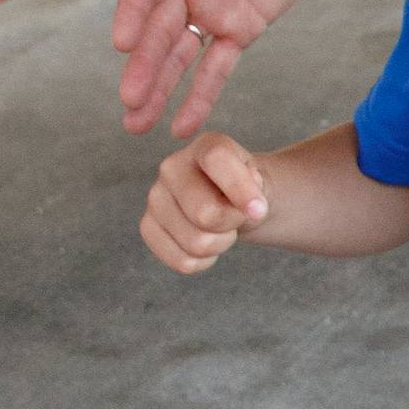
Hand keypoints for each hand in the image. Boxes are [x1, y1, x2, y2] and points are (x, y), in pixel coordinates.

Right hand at [113, 0, 355, 137]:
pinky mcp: (243, 27)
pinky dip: (200, 94)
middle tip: (128, 101)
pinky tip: (180, 124)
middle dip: (143, 66)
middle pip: (159, 29)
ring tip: (136, 123)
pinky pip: (218, 66)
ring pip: (180, 55)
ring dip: (159, 88)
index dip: (132, 12)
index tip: (123, 44)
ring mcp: (214, 8)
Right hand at [141, 133, 271, 273]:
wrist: (231, 202)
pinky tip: (208, 243)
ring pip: (196, 243)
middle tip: (236, 216)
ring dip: (220, 244)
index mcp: (205, 147)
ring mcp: (155, 198)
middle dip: (232, 223)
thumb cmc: (246, 190)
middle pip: (206, 214)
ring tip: (222, 228)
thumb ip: (257, 187)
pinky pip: (183, 261)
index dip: (241, 190)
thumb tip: (251, 207)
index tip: (258, 209)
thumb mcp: (260, 181)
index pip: (217, 160)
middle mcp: (172, 167)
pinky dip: (204, 261)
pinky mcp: (148, 226)